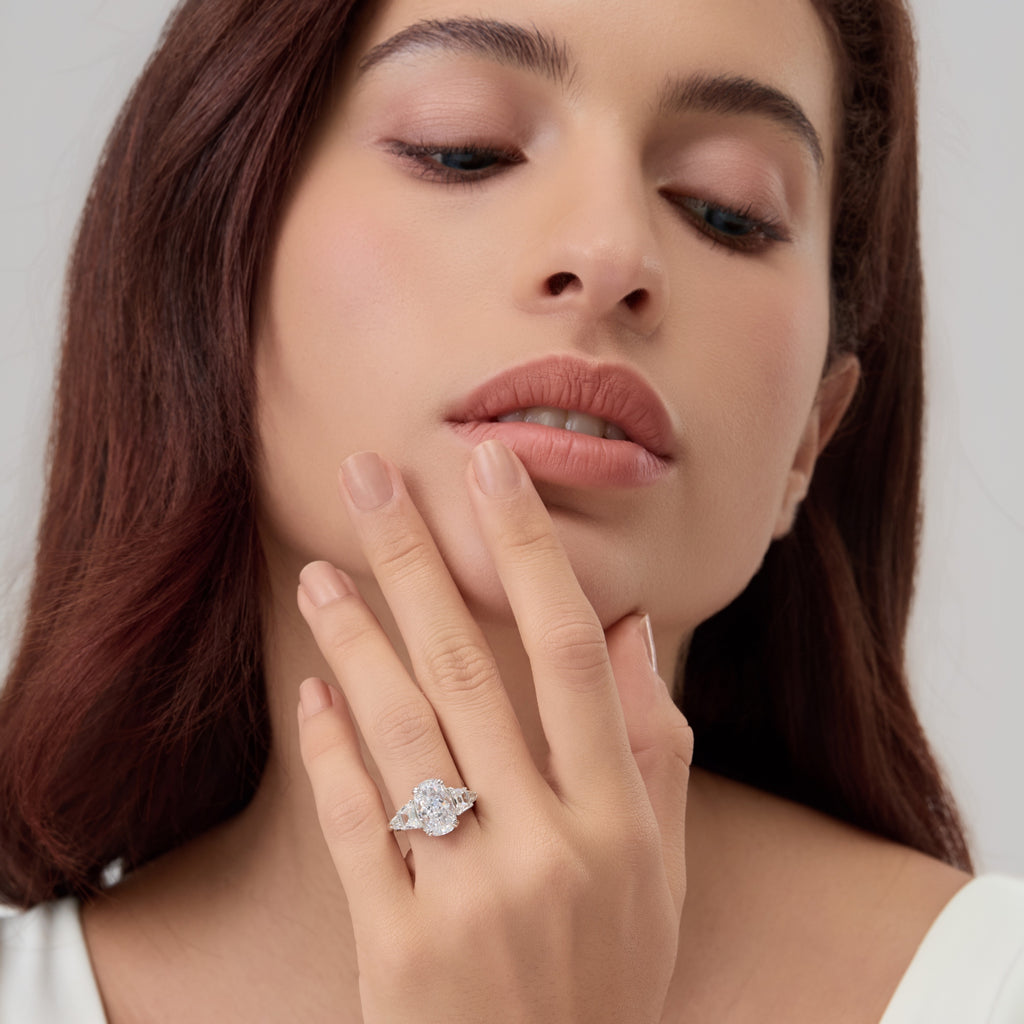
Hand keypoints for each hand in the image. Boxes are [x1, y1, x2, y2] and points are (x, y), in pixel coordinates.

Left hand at [296, 440, 693, 1022]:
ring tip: (319, 573)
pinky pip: (355, 826)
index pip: (571, 653)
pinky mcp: (398, 948)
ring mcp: (467, 898)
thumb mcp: (660, 867)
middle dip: (416, 561)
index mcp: (618, 819)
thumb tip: (626, 625)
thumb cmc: (610, 973)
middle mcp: (546, 848)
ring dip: (354, 643)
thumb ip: (652, 743)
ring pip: (401, 736)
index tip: (491, 470)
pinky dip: (330, 751)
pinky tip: (312, 690)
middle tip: (370, 477)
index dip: (529, 551)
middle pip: (469, 672)